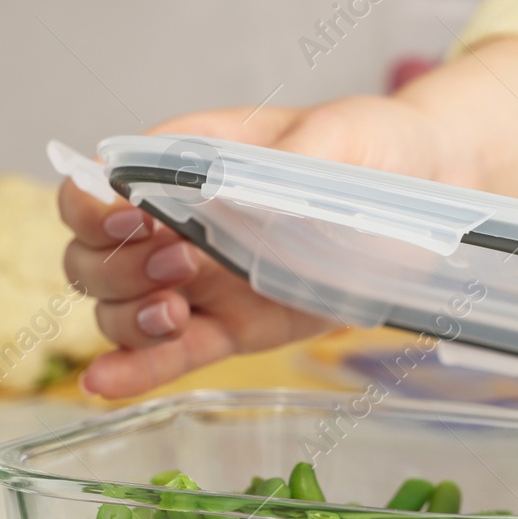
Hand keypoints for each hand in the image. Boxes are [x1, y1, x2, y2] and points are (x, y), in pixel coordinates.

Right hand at [59, 96, 468, 396]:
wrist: (423, 194)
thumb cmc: (370, 146)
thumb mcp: (339, 133)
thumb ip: (286, 159)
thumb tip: (234, 188)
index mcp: (185, 162)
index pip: (102, 184)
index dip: (93, 207)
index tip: (127, 219)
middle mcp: (175, 223)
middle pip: (93, 256)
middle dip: (114, 268)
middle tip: (176, 266)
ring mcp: (199, 281)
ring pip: (118, 310)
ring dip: (127, 320)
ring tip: (174, 314)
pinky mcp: (230, 328)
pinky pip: (172, 355)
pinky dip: (135, 371)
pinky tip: (103, 385)